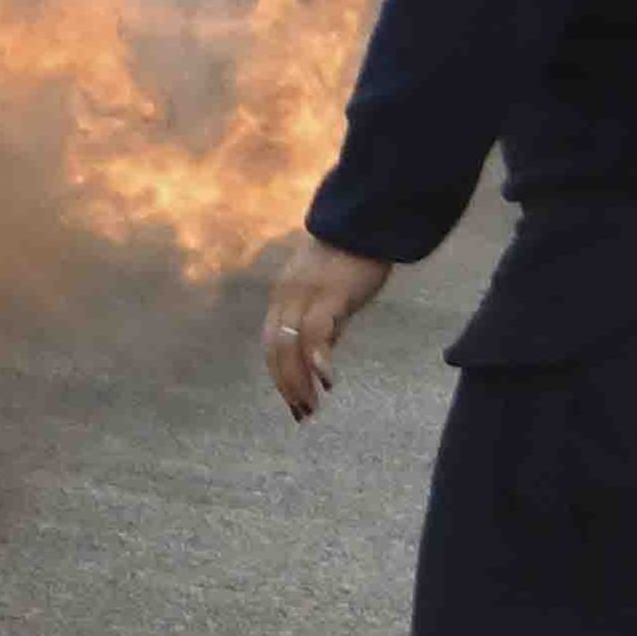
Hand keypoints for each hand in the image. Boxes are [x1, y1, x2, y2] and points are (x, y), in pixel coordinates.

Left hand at [262, 235, 392, 422]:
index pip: (272, 344)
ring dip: (299, 381)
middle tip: (302, 414)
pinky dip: (318, 359)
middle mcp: (287, 298)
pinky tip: (327, 381)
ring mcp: (306, 296)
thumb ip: (325, 322)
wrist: (364, 220)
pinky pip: (316, 332)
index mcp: (284, 297)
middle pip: (275, 349)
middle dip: (286, 385)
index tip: (293, 402)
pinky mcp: (330, 294)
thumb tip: (322, 356)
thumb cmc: (352, 257)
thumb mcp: (331, 293)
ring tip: (312, 407)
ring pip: (290, 346)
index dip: (280, 375)